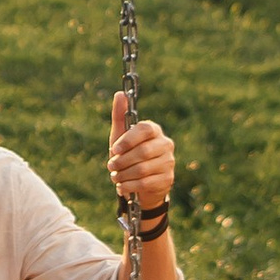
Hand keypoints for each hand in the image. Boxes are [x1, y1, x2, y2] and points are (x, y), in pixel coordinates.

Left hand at [108, 90, 175, 219]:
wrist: (141, 183)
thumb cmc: (129, 154)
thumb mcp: (121, 136)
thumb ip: (120, 115)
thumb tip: (119, 94)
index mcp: (154, 130)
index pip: (144, 129)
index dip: (127, 140)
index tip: (113, 149)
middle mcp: (165, 144)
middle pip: (143, 152)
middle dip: (122, 161)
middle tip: (111, 166)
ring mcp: (169, 162)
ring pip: (143, 169)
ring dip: (124, 175)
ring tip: (115, 177)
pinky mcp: (168, 179)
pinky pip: (146, 183)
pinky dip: (129, 186)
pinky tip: (122, 186)